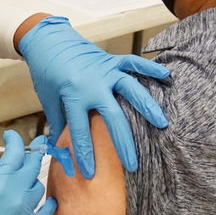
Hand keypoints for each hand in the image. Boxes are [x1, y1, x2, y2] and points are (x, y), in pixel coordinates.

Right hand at [0, 130, 57, 214]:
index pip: (15, 152)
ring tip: (28, 170)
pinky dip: (47, 201)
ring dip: (34, 175)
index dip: (14, 139)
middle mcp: (15, 196)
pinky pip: (45, 211)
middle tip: (33, 143)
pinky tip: (44, 197)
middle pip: (33, 165)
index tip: (8, 135)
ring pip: (39, 186)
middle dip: (33, 151)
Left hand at [18, 15, 168, 177]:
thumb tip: (62, 152)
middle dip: (123, 143)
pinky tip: (167, 77)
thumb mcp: (49, 100)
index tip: (90, 173)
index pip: (79, 131)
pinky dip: (150, 68)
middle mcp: (92, 84)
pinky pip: (134, 64)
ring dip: (146, 107)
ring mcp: (105, 71)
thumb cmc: (47, 73)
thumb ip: (59, 124)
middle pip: (112, 117)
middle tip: (133, 165)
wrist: (49, 41)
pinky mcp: (112, 60)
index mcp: (72, 95)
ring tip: (162, 124)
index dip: (84, 154)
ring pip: (131, 89)